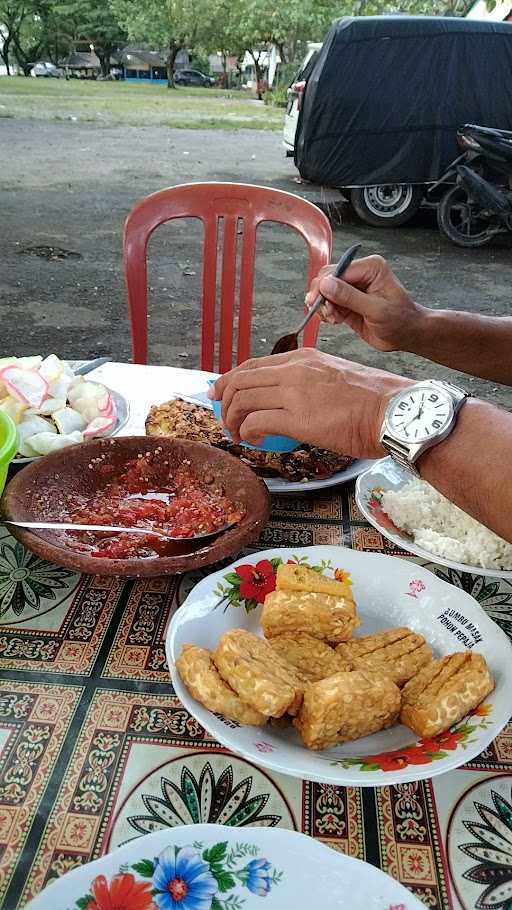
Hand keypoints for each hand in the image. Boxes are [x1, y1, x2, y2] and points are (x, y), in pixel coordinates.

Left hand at [208, 348, 411, 458]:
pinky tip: (253, 440)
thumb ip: (310, 383)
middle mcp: (294, 370)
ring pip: (242, 400)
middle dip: (224, 401)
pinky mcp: (298, 418)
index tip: (220, 392)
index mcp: (304, 358)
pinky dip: (247, 432)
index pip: (254, 364)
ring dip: (232, 419)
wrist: (396, 410)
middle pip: (240, 380)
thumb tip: (294, 401)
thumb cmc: (375, 401)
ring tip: (236, 434)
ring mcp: (294, 392)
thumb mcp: (336, 377)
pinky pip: (256, 422)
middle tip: (223, 419)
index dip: (230, 379)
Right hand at [305, 255, 427, 352]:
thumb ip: (350, 297)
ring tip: (334, 319)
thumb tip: (326, 285)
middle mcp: (360, 274)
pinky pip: (328, 303)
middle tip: (328, 314)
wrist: (406, 334)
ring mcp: (352, 287)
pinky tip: (336, 320)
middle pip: (327, 278)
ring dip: (324, 306)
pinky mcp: (348, 301)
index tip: (317, 303)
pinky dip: (327, 312)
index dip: (324, 287)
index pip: (337, 271)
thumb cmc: (400, 320)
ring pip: (325, 291)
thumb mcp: (376, 310)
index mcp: (370, 267)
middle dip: (322, 297)